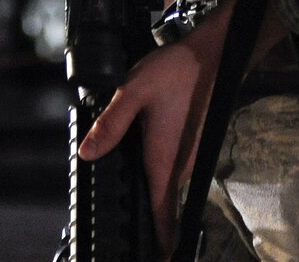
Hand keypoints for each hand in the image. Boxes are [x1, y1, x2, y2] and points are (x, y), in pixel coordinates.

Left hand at [76, 0, 295, 255]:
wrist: (211, 56)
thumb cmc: (175, 72)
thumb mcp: (133, 91)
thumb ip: (110, 123)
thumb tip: (88, 154)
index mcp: (164, 161)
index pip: (164, 217)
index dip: (160, 246)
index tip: (156, 260)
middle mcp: (178, 166)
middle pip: (162, 209)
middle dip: (147, 226)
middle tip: (123, 237)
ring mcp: (186, 157)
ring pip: (166, 191)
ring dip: (151, 204)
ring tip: (127, 209)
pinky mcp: (187, 147)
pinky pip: (170, 175)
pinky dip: (156, 182)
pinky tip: (137, 168)